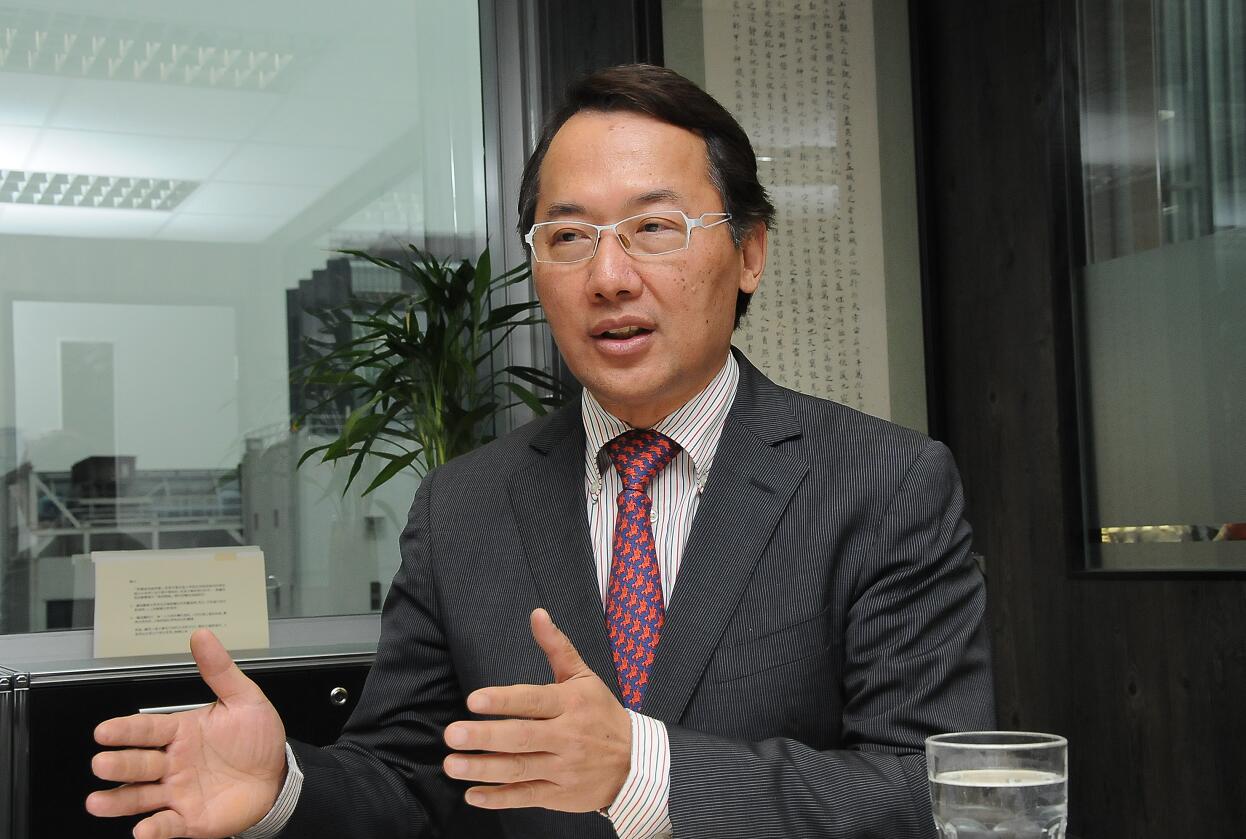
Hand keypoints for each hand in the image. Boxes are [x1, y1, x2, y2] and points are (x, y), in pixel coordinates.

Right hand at [86, 629, 287, 838]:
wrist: (277, 775)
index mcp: (181, 732)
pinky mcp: (188, 820)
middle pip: (138, 763)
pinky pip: (166, 825)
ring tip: (98, 802)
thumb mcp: (244, 699)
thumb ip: (220, 670)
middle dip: (119, 763)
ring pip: (140, 796)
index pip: (148, 729)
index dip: (126, 730)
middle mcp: (172, 763)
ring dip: (119, 800)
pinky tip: (143, 829)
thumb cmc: (257, 738)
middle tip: (101, 762)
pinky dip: (153, 829)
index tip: (104, 730)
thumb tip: (202, 635)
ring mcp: (177, 792)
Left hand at [442, 608, 631, 811]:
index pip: (533, 700)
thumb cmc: (602, 714)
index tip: (474, 700)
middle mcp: (567, 736)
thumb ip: (557, 646)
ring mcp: (563, 768)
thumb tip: (537, 614)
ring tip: (453, 764)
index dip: (503, 700)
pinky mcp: (559, 795)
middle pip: (522, 737)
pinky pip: (525, 796)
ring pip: (519, 768)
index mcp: (571, 703)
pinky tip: (473, 795)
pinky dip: (498, 797)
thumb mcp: (584, 677)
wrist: (634, 763)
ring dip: (483, 768)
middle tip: (452, 734)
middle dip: (485, 737)